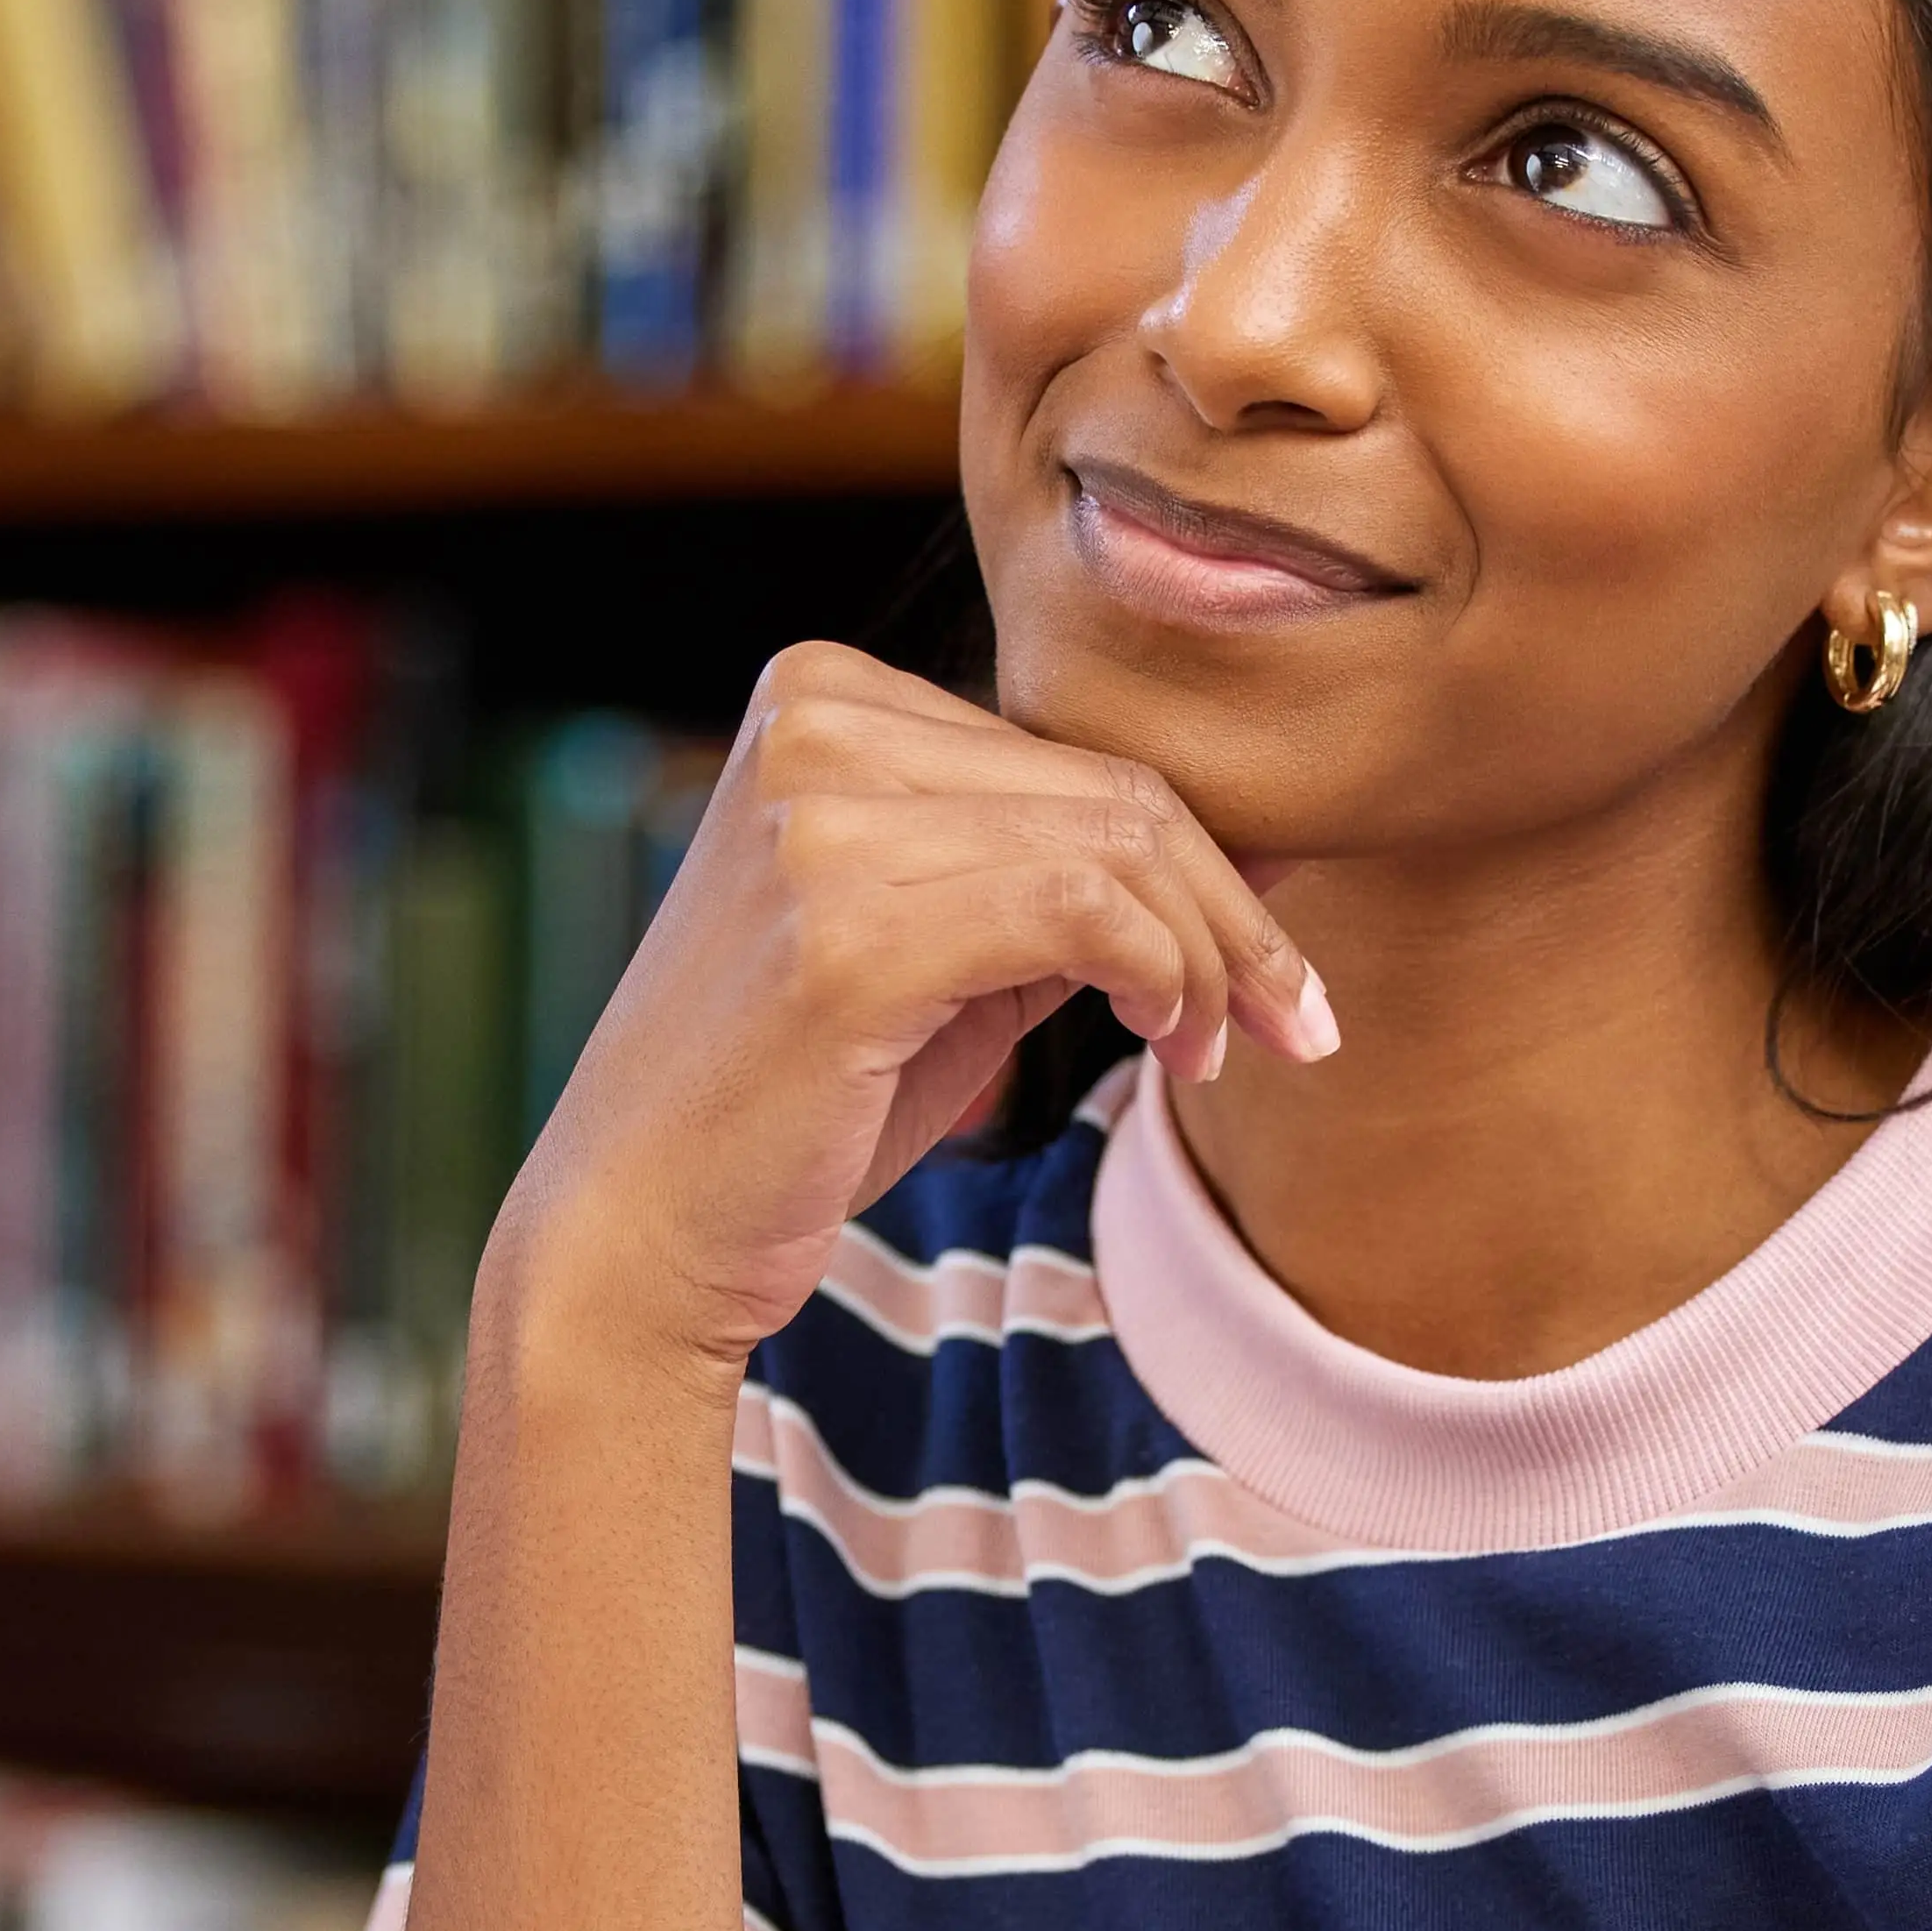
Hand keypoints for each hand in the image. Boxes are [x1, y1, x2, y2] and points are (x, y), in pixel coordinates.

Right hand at [490, 643, 1334, 1389]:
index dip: (1203, 864)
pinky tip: (1165, 1046)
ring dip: (1207, 962)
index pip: (1076, 752)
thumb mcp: (951, 959)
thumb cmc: (794, 1104)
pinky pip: (1084, 910)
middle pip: (1112, 788)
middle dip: (1232, 916)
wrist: (637, 1233)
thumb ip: (1079, 885)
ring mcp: (820, 817)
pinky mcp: (845, 925)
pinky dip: (1162, 978)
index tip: (1270, 980)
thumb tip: (1273, 851)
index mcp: (821, 697)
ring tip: (1210, 1056)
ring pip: (1115, 846)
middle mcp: (814, 725)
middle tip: (1294, 1027)